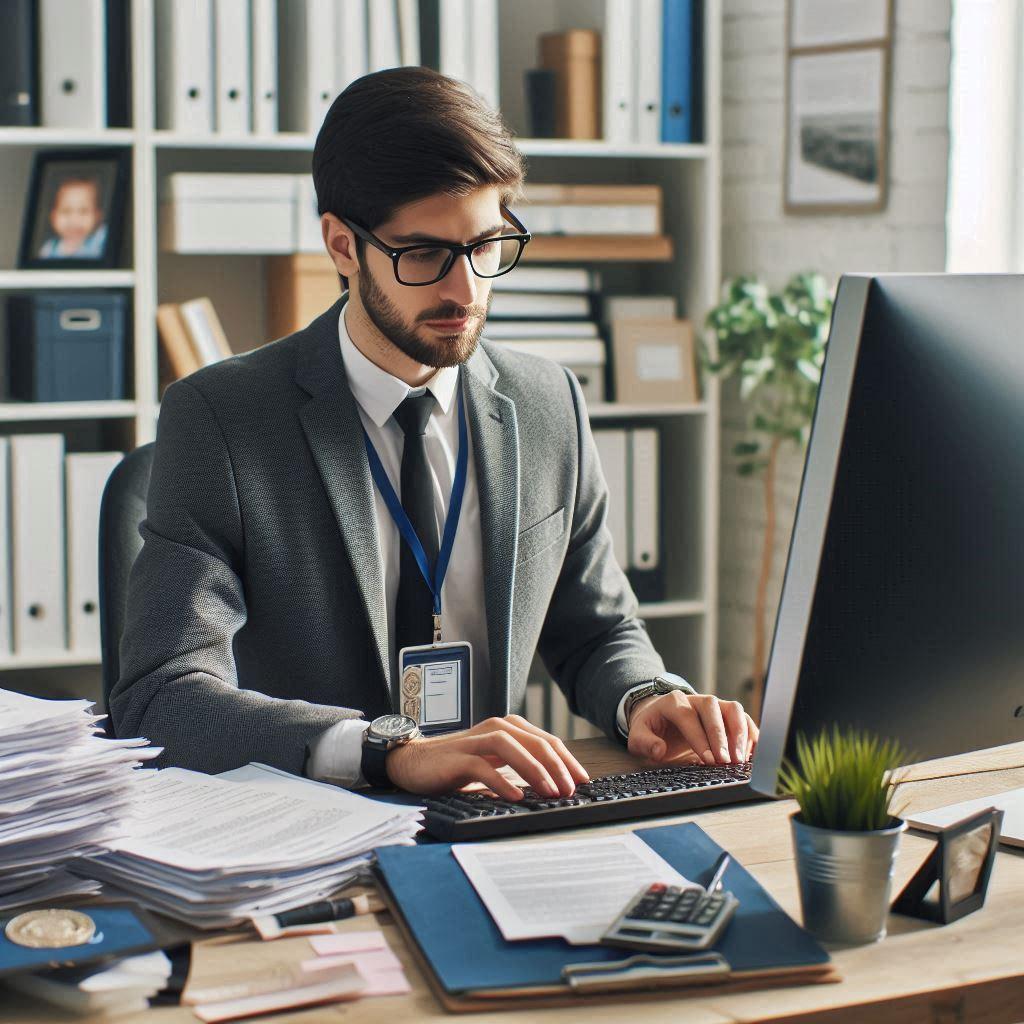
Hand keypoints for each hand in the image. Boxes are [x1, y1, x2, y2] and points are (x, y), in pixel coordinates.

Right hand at [384, 715, 589, 799]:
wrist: (414, 763)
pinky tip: (515, 795)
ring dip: (535, 770)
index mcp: (509, 728)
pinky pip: (484, 767)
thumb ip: (519, 767)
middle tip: (570, 790)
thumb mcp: (495, 763)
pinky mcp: (459, 757)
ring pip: (513, 748)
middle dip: (557, 766)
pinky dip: (502, 781)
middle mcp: (497, 728)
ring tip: (550, 792)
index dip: (567, 760)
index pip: (547, 741)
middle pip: (535, 742)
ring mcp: (477, 741)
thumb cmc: (458, 765)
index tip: (583, 781)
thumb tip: (555, 786)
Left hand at [627, 692, 758, 765]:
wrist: (661, 718)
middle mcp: (696, 699)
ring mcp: (715, 704)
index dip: (700, 738)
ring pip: (733, 710)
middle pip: (713, 710)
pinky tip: (751, 755)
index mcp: (673, 702)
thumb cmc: (652, 729)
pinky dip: (750, 735)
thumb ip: (644, 742)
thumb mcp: (638, 736)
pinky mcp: (727, 713)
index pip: (688, 716)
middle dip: (721, 737)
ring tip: (740, 760)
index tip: (709, 760)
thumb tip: (658, 750)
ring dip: (740, 734)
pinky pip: (744, 719)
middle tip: (726, 762)